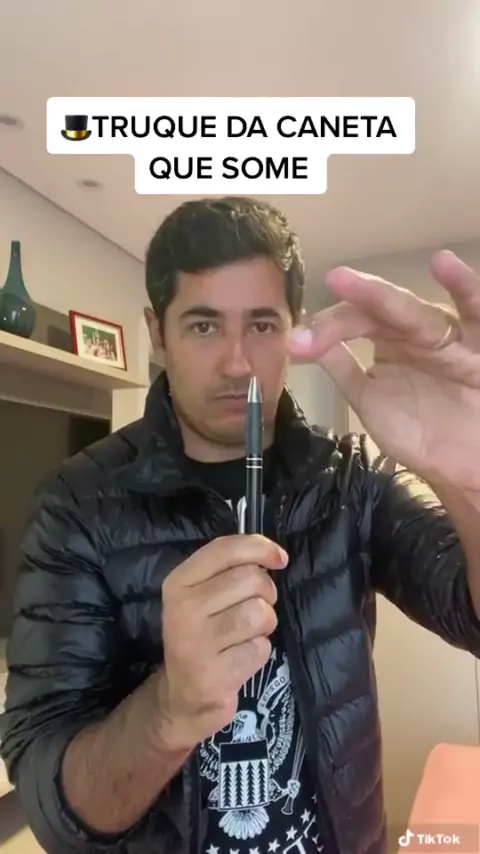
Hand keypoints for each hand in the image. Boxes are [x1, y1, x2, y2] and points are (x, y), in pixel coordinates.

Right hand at [159, 535, 287, 749]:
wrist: (182, 695)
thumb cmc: (202, 635)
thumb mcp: (202, 595)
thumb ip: (230, 569)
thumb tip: (276, 555)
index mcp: (178, 583)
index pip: (225, 549)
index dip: (260, 547)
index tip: (280, 559)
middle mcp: (182, 609)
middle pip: (250, 579)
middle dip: (266, 592)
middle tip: (255, 608)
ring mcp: (196, 644)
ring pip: (259, 613)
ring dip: (265, 623)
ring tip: (248, 633)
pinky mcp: (214, 675)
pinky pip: (260, 648)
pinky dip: (259, 651)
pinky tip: (240, 658)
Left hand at [288, 250, 479, 490]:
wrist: (460, 463)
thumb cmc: (419, 428)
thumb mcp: (370, 396)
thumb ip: (342, 366)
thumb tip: (299, 338)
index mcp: (390, 338)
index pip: (355, 323)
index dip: (328, 329)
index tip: (298, 344)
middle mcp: (417, 330)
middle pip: (382, 312)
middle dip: (358, 299)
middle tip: (334, 280)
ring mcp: (449, 336)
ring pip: (418, 313)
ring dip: (391, 295)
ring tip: (365, 276)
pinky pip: (476, 314)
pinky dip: (464, 289)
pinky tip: (447, 264)